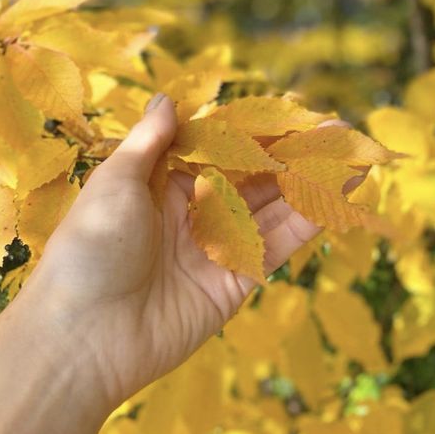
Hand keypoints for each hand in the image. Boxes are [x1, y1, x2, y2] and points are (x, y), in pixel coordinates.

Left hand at [31, 94, 353, 408]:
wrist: (83, 336)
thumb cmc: (90, 247)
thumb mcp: (116, 182)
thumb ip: (151, 141)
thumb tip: (167, 97)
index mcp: (161, 184)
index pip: (217, 149)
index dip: (253, 131)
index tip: (288, 110)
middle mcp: (192, 213)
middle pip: (251, 177)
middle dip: (291, 154)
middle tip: (335, 130)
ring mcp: (216, 248)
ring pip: (271, 208)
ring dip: (310, 183)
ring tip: (351, 155)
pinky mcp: (235, 282)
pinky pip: (275, 246)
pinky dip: (308, 221)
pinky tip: (337, 195)